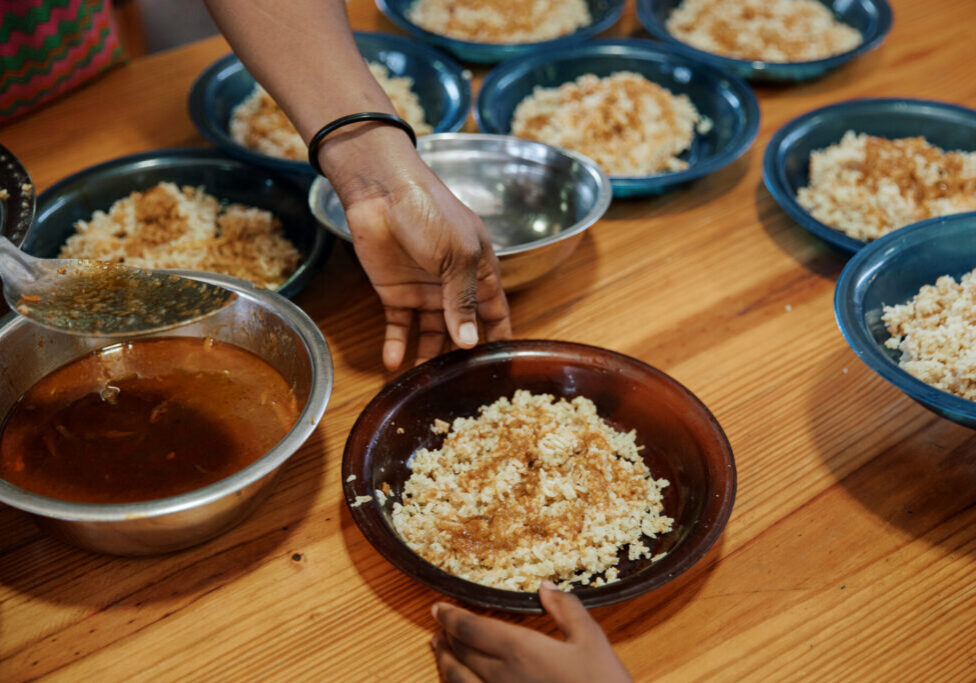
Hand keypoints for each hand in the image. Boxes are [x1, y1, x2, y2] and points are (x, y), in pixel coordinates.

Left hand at [324, 126, 510, 369]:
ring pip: (431, 335)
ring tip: (425, 382)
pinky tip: (394, 364)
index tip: (502, 368)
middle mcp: (454, 286)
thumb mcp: (458, 256)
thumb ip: (463, 300)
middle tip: (461, 385)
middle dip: (462, 356)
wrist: (382, 193)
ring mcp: (424, 291)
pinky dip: (397, 346)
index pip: (496, 312)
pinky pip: (399, 328)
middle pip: (463, 329)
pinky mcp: (395, 294)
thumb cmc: (431, 212)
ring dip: (429, 357)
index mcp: (480, 271)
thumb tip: (471, 341)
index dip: (499, 337)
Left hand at [431, 582, 631, 682]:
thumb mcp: (590, 640)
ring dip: (444, 663)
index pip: (472, 628)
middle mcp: (501, 677)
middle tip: (438, 626)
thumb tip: (545, 586)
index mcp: (520, 650)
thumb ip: (566, 609)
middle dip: (446, 637)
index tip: (438, 607)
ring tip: (439, 650)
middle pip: (460, 653)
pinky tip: (459, 682)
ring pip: (458, 681)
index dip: (451, 617)